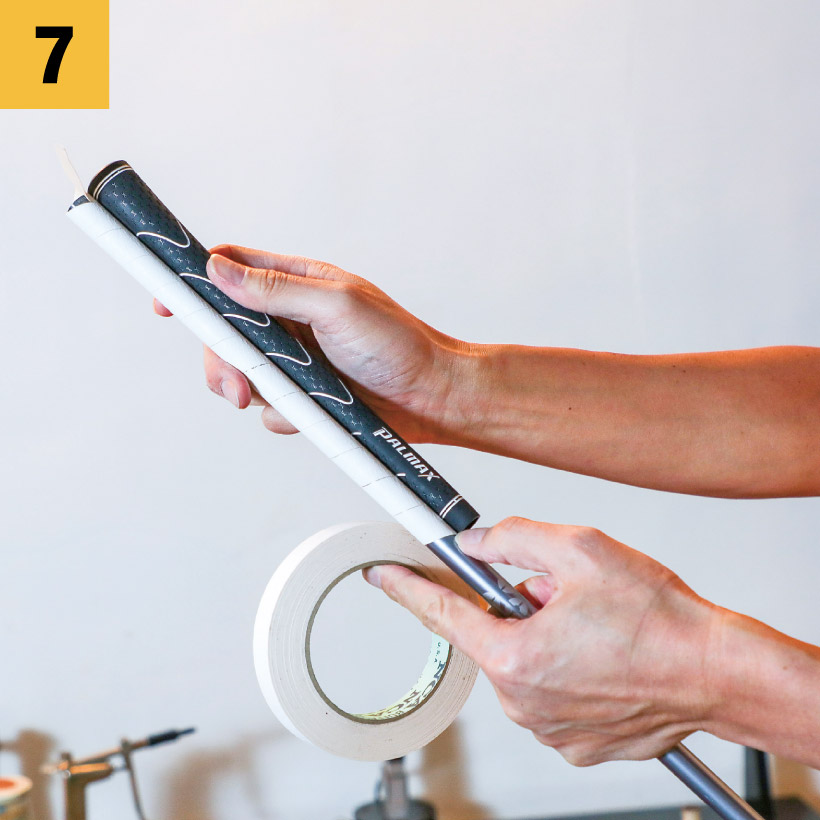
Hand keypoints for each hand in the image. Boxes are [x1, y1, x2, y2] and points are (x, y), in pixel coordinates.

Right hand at [154, 245, 472, 442]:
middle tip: (234, 384)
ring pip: (243, 373)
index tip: (165, 301)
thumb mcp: (337, 306)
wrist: (431, 398)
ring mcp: (296, 359)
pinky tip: (310, 414)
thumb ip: (276, 291)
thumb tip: (219, 270)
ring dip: (249, 390)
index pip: (231, 270)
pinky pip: (270, 407)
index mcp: (297, 284)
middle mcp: (290, 320)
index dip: (193, 281)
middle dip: (221, 359)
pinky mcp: (305, 396)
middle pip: (225, 331)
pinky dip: (282, 413)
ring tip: (276, 400)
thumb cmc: (399, 344)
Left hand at [364, 517, 721, 765]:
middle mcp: (524, 702)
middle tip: (568, 596)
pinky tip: (604, 656)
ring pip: (525, 661)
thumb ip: (513, 539)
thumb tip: (475, 544)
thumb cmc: (660, 620)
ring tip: (597, 628)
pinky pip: (550, 691)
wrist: (717, 673)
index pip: (442, 614)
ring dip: (547, 637)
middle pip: (496, 633)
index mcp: (515, 656)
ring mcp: (549, 728)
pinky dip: (567, 668)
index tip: (384, 577)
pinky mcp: (575, 742)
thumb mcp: (579, 550)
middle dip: (522, 607)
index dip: (408, 589)